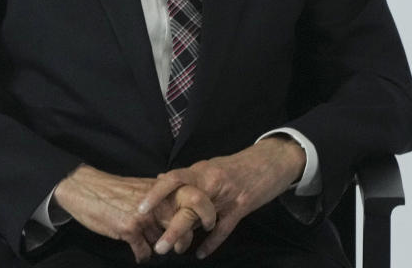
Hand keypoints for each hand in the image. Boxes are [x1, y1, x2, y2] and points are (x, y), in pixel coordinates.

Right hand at [53, 165, 213, 262]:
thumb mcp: (143, 188)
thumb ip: (162, 197)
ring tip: (153, 246)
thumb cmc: (114, 190)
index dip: (205, 214)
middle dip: (184, 241)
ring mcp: (145, 217)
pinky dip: (142, 255)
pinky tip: (137, 251)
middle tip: (180, 247)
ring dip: (159, 248)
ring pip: (164, 243)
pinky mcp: (130, 230)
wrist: (86, 189)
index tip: (207, 224)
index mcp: (163, 190)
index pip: (196, 200)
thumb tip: (178, 211)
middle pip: (185, 226)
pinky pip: (144, 253)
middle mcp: (158, 202)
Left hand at [138, 137, 305, 258]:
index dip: (155, 193)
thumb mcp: (211, 166)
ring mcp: (227, 193)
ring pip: (201, 215)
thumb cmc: (238, 165)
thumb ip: (188, 176)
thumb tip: (159, 178)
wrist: (272, 159)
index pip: (173, 178)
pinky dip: (211, 242)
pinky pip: (224, 227)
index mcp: (201, 169)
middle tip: (157, 245)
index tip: (139, 209)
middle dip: (169, 224)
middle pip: (185, 201)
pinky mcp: (242, 205)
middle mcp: (211, 180)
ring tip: (171, 250)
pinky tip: (200, 252)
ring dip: (184, 233)